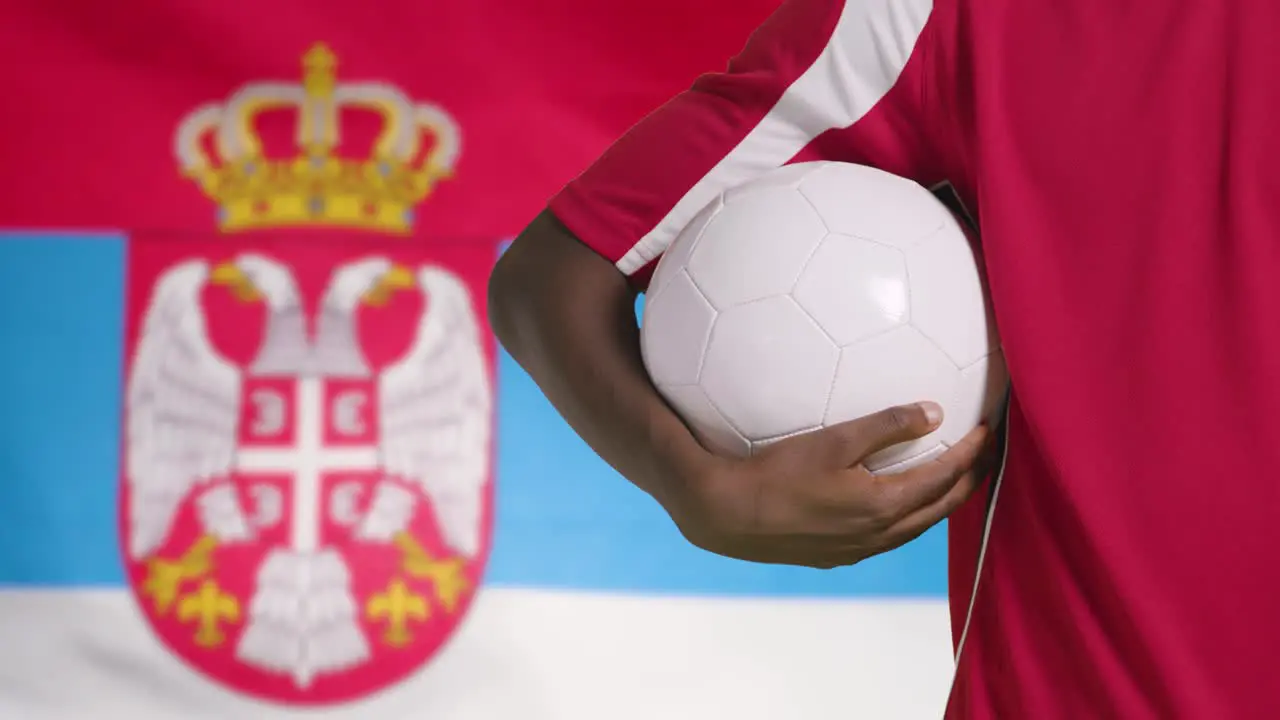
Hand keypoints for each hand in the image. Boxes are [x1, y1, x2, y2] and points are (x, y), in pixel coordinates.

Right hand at [667, 403, 993, 568]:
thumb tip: (934, 412)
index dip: (972, 453)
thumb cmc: (776, 472)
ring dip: (940, 501)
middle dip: (970, 480)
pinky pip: (889, 536)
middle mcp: (879, 535)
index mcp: (884, 506)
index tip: (989, 430)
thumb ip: (886, 425)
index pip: (945, 477)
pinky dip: (909, 516)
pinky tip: (898, 503)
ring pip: (916, 527)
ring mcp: (858, 550)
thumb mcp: (834, 440)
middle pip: (941, 508)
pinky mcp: (836, 556)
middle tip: (987, 455)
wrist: (726, 515)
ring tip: (953, 478)